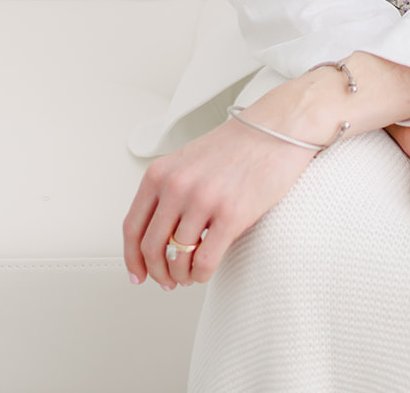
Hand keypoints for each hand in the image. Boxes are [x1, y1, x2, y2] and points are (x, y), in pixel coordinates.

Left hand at [123, 117, 313, 290]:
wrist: (277, 128)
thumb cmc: (237, 146)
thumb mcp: (189, 161)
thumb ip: (169, 191)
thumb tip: (157, 237)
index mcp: (162, 172)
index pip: (132, 227)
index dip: (132, 258)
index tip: (138, 274)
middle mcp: (178, 185)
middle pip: (151, 248)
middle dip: (158, 272)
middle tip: (167, 281)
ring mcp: (204, 200)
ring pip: (177, 259)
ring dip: (181, 275)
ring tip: (190, 274)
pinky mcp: (231, 214)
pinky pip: (204, 262)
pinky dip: (201, 274)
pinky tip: (206, 270)